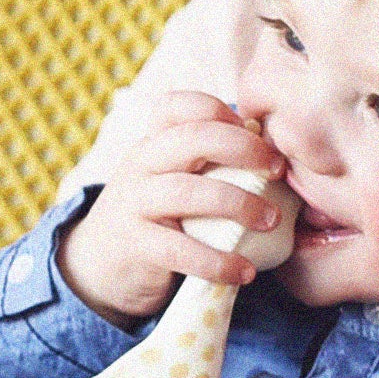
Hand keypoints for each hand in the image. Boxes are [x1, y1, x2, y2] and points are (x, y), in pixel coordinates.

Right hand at [61, 93, 291, 323]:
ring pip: (188, 192)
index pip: (180, 106)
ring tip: (270, 220)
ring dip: (239, 204)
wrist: (100, 265)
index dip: (220, 110)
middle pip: (192, 138)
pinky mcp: (136, 245)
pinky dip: (217, 261)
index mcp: (154, 142)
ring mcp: (135, 203)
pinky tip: (244, 271)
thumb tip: (274, 154)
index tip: (256, 131)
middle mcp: (142, 164)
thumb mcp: (171, 178)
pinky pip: (180, 250)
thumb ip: (206, 163)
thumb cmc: (157, 216)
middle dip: (243, 149)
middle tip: (278, 170)